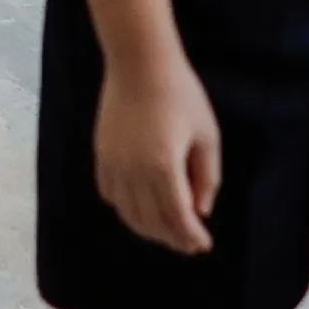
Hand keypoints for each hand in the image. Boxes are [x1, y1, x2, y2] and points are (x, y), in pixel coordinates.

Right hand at [92, 48, 223, 252]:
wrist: (139, 63)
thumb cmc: (180, 94)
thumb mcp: (207, 135)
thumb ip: (207, 177)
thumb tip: (201, 211)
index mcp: (164, 167)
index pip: (177, 217)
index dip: (191, 236)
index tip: (203, 245)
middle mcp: (134, 171)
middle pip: (152, 221)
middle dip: (172, 237)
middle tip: (189, 244)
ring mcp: (114, 163)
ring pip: (128, 212)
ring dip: (148, 228)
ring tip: (166, 231)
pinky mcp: (102, 154)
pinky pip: (110, 193)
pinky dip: (124, 208)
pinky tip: (139, 207)